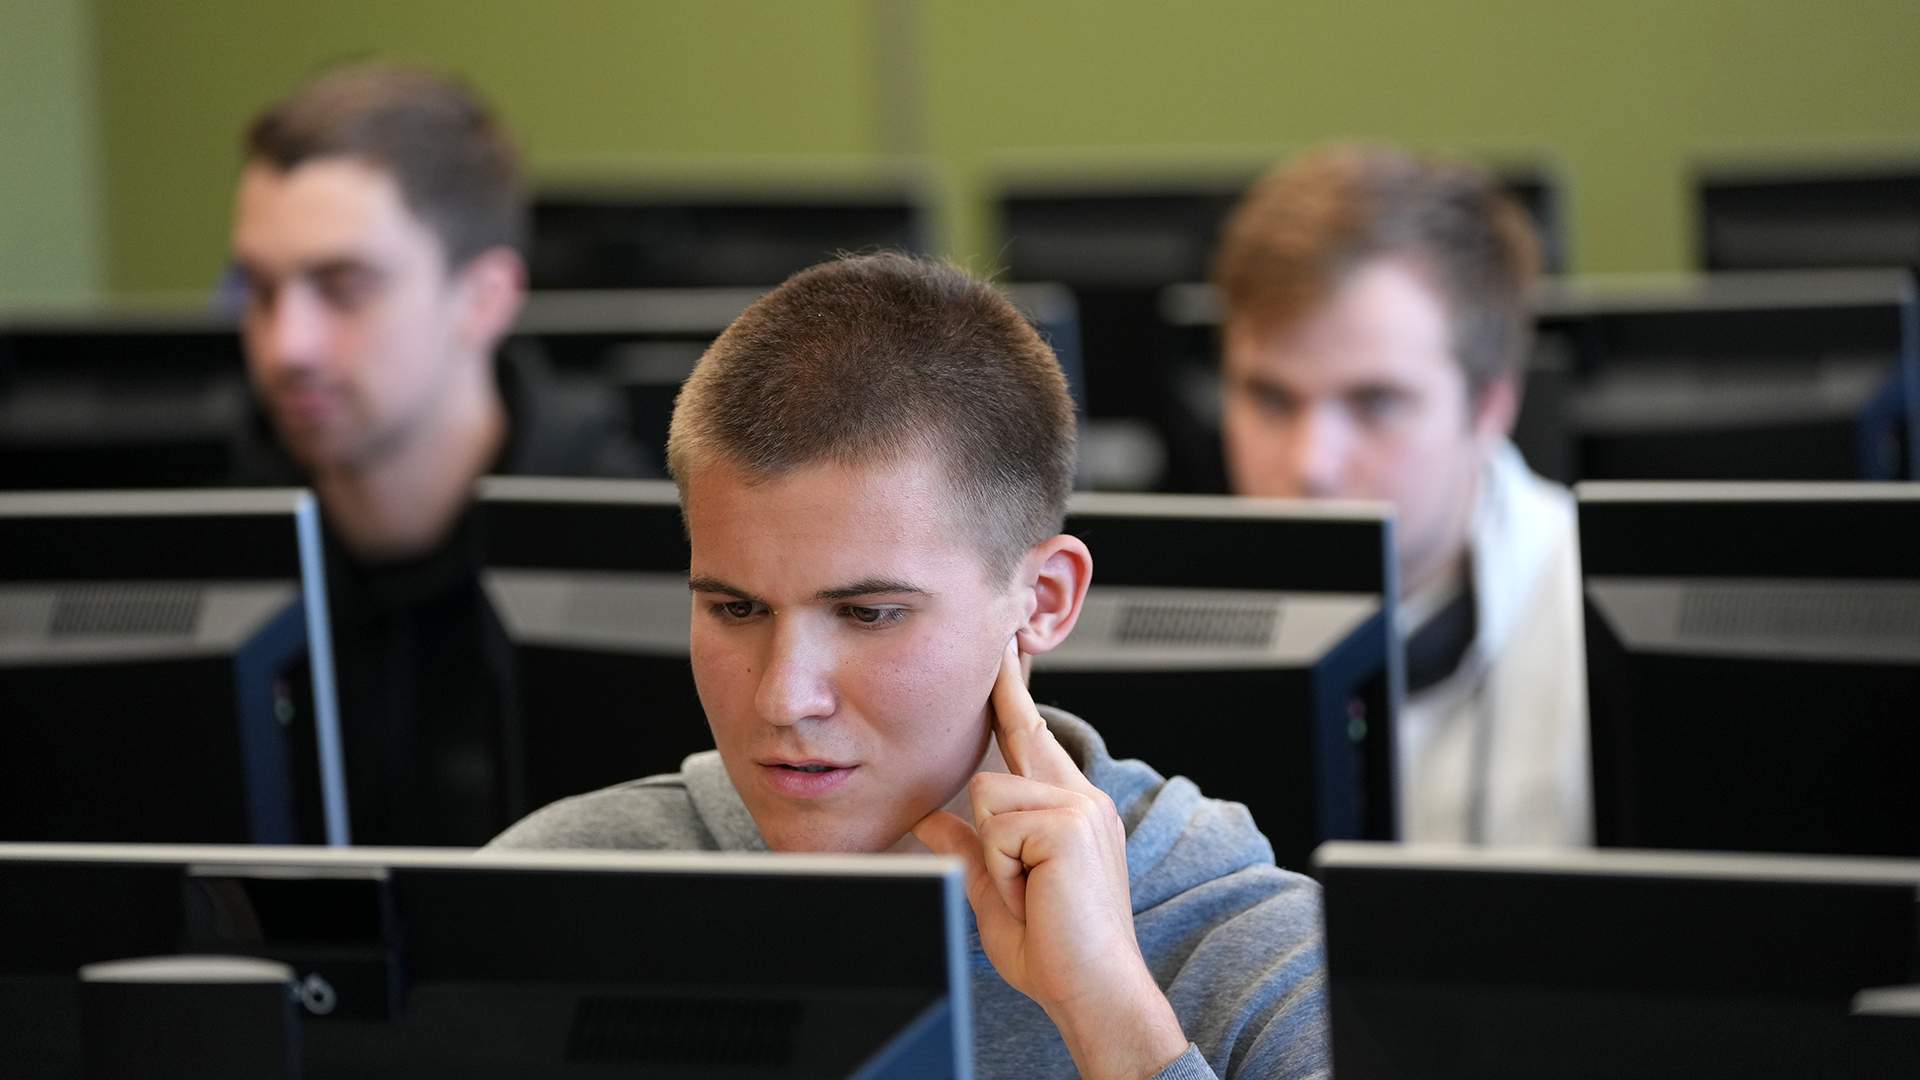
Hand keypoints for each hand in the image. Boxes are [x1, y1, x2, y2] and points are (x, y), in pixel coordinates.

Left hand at [913, 638, 1188, 1078]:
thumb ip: (969, 848)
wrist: (1093, 988)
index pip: (1031, 738)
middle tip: (1031, 891)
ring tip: (1030, 894)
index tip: (1004, 649)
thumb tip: (930, 819)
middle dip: (996, 838)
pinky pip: (998, 825)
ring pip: (987, 797)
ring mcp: (1078, 806)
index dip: (1012, 695)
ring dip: (995, 859)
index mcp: (1070, 809)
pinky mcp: (1069, 821)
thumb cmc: (1054, 949)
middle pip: (994, 774)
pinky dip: (1003, 869)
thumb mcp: (995, 893)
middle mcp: (1080, 797)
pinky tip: (1035, 892)